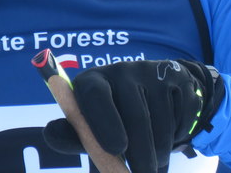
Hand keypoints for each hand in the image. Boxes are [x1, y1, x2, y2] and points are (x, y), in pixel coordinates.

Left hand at [43, 59, 223, 172]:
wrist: (157, 98)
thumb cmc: (115, 119)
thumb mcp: (94, 127)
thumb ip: (75, 135)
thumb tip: (49, 133)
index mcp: (94, 81)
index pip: (94, 93)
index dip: (104, 120)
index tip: (116, 149)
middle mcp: (121, 70)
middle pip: (134, 115)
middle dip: (141, 154)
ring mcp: (150, 72)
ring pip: (160, 124)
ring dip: (160, 153)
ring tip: (153, 160)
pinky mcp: (177, 78)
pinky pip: (181, 118)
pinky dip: (178, 138)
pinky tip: (169, 136)